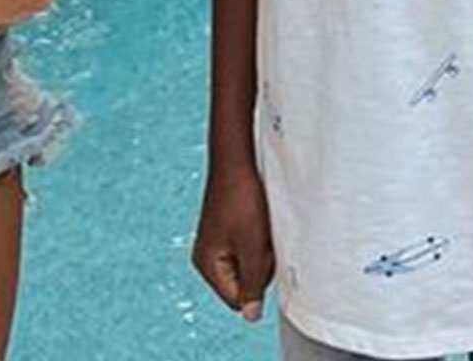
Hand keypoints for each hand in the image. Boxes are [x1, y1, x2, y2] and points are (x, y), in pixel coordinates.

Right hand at [193, 156, 275, 321]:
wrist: (239, 158)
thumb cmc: (242, 200)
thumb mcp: (253, 247)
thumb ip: (253, 283)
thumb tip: (251, 314)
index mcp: (207, 265)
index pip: (237, 298)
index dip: (257, 285)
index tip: (264, 257)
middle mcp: (209, 256)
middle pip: (245, 282)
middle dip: (260, 266)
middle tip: (263, 239)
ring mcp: (219, 242)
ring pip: (251, 263)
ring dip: (263, 251)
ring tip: (262, 226)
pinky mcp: (231, 229)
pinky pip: (251, 246)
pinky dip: (261, 237)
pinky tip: (262, 219)